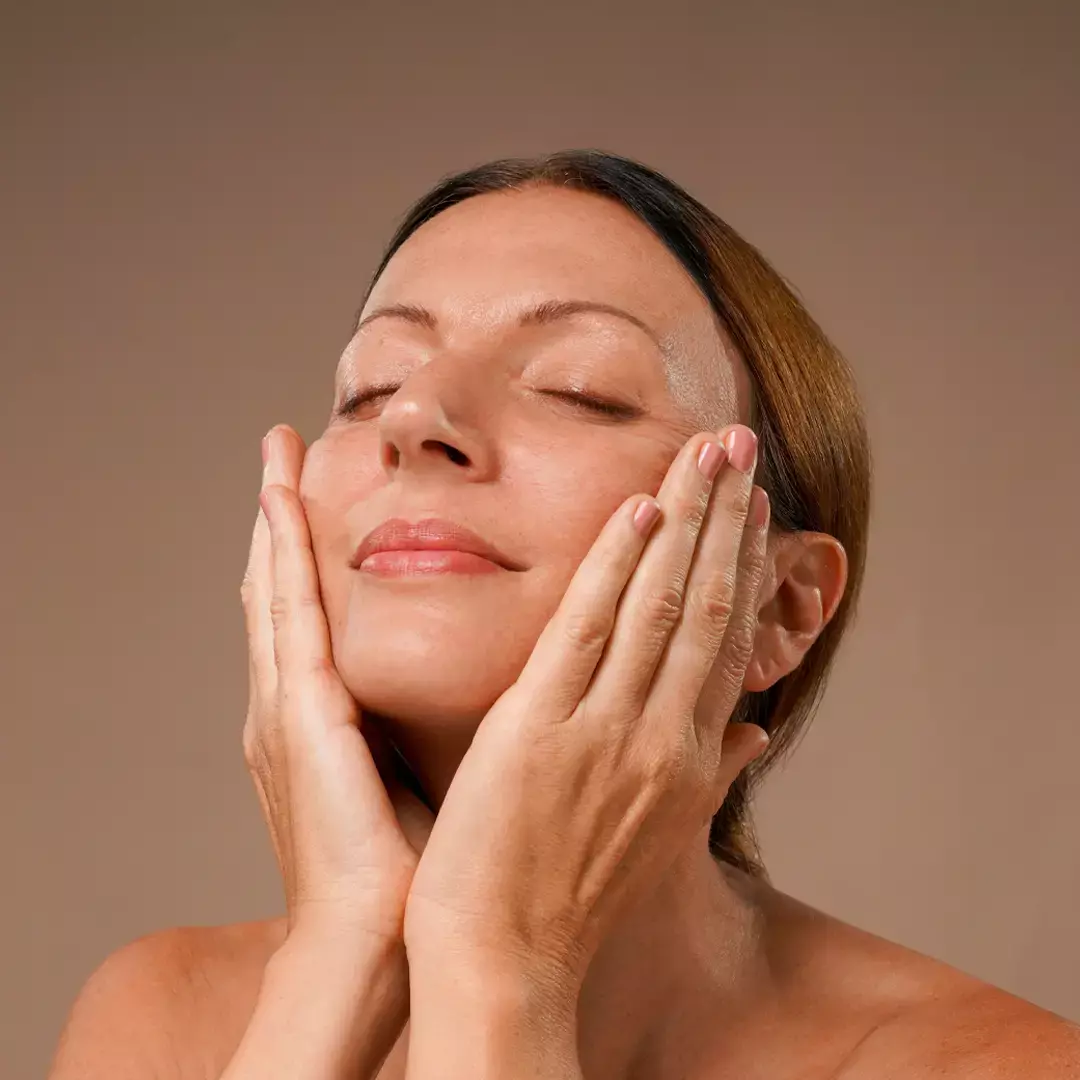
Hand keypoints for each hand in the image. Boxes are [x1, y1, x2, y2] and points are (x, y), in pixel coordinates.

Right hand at [241, 424, 433, 945]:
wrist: (369, 938)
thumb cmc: (402, 865)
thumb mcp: (408, 773)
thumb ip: (417, 722)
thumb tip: (469, 685)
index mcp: (317, 717)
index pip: (309, 615)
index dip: (305, 554)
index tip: (311, 496)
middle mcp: (290, 701)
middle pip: (283, 588)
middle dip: (280, 519)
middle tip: (280, 449)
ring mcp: (285, 706)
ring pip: (278, 588)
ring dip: (276, 518)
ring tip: (273, 454)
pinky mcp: (298, 715)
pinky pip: (290, 616)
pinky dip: (282, 557)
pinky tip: (279, 505)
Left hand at [403, 424, 770, 985]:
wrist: (506, 961)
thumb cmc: (572, 896)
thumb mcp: (660, 834)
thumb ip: (713, 772)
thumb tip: (754, 729)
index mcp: (690, 759)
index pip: (728, 641)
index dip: (745, 566)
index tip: (755, 509)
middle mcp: (663, 737)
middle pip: (707, 606)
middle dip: (727, 520)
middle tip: (741, 446)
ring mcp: (605, 730)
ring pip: (661, 605)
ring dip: (687, 520)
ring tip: (707, 452)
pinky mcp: (539, 728)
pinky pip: (586, 631)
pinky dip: (615, 566)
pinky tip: (636, 510)